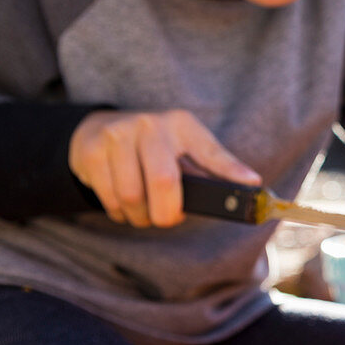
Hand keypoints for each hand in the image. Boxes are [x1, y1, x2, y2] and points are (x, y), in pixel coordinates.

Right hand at [69, 109, 260, 227]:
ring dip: (140, 216)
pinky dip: (119, 212)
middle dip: (167, 213)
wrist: (99, 128)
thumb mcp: (183, 147)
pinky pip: (109, 197)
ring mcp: (118, 135)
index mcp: (182, 125)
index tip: (252, 183)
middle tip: (166, 219)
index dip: (231, 170)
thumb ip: (210, 167)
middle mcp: (150, 125)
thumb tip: (249, 184)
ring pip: (132, 196)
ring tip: (144, 213)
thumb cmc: (153, 147)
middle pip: (164, 182)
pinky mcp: (92, 150)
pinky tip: (124, 206)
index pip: (210, 151)